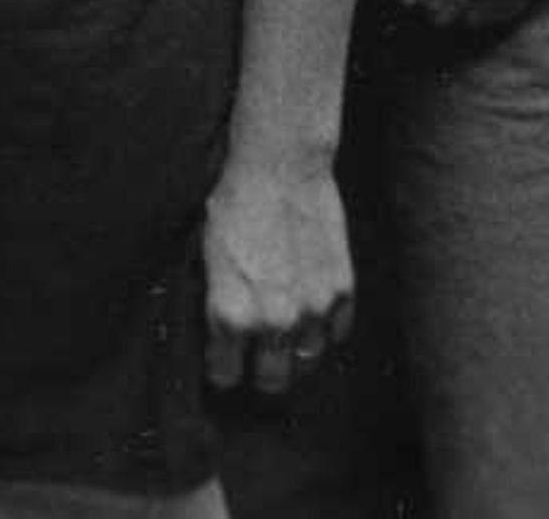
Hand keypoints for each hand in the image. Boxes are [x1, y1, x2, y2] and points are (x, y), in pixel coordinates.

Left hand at [203, 151, 352, 394]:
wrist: (279, 167)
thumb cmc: (233, 204)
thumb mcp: (206, 258)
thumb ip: (217, 305)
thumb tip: (221, 334)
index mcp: (230, 315)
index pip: (226, 377)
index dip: (223, 369)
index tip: (224, 362)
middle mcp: (273, 322)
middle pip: (272, 381)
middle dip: (261, 373)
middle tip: (257, 359)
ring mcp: (312, 310)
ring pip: (308, 362)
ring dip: (296, 353)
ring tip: (287, 336)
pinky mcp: (342, 292)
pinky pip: (337, 333)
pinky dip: (325, 329)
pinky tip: (312, 314)